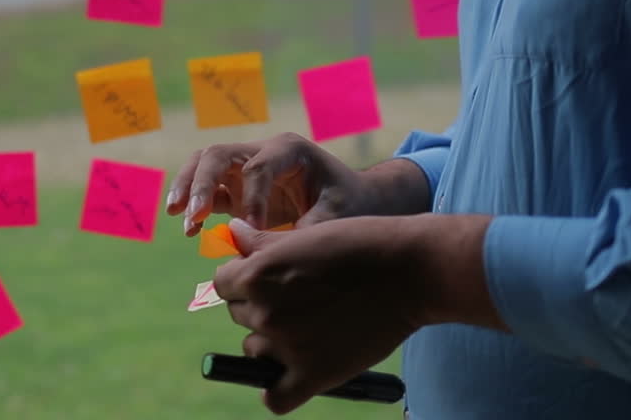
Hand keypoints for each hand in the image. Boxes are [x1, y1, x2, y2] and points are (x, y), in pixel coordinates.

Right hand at [165, 133, 365, 235]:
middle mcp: (262, 151)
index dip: (251, 200)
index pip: (257, 168)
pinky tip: (191, 230)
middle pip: (218, 155)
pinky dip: (195, 205)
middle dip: (201, 183)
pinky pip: (209, 190)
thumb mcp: (337, 213)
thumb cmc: (348, 202)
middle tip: (192, 215)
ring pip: (204, 165)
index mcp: (288, 149)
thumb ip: (309, 229)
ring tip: (179, 217)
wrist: (352, 199)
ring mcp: (245, 168)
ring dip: (188, 188)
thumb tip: (277, 252)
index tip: (255, 232)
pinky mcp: (237, 188)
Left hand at [212, 216, 430, 414]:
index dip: (244, 278)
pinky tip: (292, 374)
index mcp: (256, 275)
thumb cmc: (358, 244)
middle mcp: (264, 313)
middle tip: (299, 299)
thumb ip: (260, 242)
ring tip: (308, 326)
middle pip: (239, 316)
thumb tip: (231, 233)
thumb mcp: (303, 235)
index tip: (269, 279)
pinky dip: (278, 389)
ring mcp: (287, 348)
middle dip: (260, 306)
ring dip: (271, 342)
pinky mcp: (313, 376)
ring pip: (254, 351)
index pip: (223, 284)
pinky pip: (276, 398)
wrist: (407, 271)